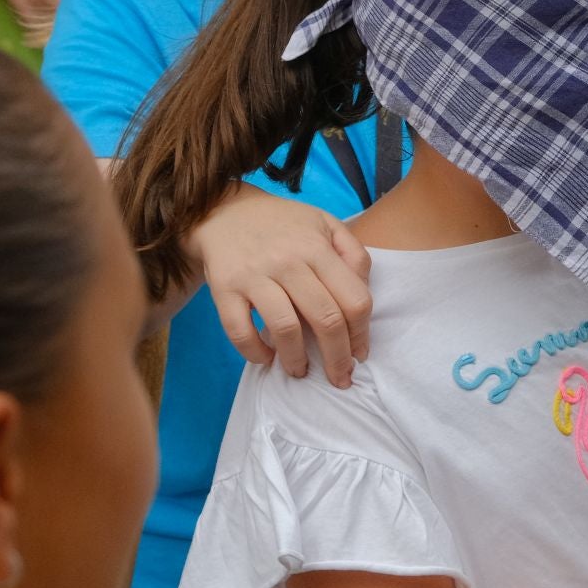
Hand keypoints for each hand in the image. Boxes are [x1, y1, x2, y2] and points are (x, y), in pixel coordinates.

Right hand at [185, 183, 372, 382]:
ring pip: (285, 330)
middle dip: (338, 358)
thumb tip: (364, 291)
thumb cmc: (283, 225)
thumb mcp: (326, 224)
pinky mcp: (224, 289)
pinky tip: (266, 357)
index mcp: (317, 248)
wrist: (223, 211)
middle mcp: (288, 262)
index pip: (354, 300)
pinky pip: (240, 332)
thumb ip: (353, 253)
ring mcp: (254, 276)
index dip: (361, 334)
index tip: (360, 353)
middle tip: (340, 377)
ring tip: (301, 371)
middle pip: (326, 320)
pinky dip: (255, 353)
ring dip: (297, 360)